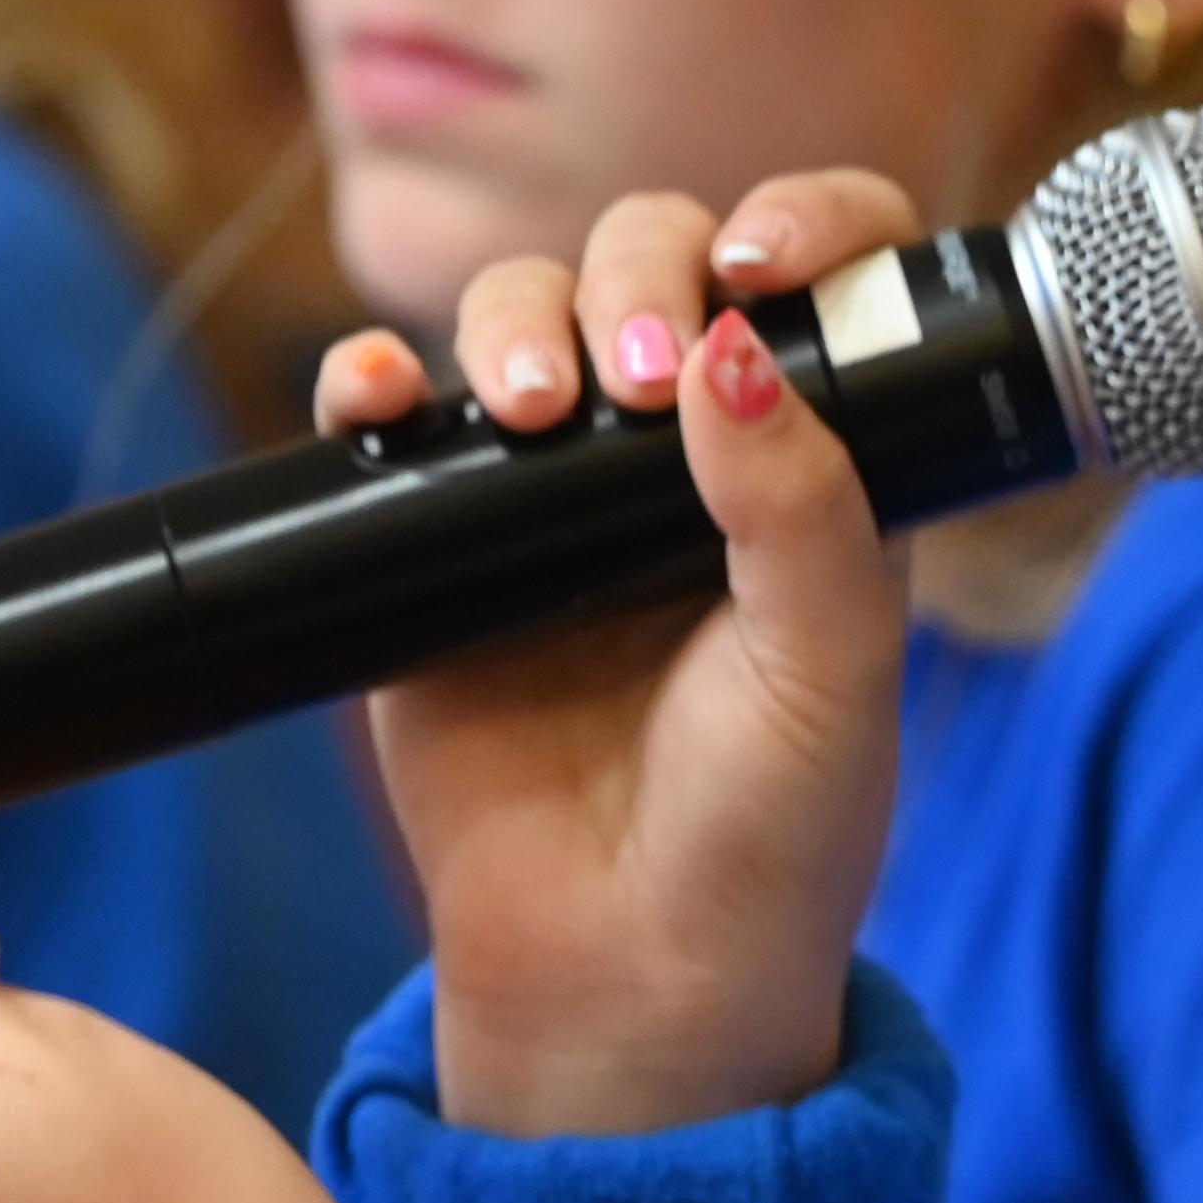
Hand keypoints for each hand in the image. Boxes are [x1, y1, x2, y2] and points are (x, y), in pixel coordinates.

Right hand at [311, 172, 913, 1139]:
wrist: (632, 981)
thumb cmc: (769, 836)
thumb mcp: (834, 673)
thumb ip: (805, 508)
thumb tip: (737, 350)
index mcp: (816, 460)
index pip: (824, 271)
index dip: (805, 222)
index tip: (770, 263)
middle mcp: (688, 452)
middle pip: (650, 260)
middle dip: (636, 276)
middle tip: (633, 384)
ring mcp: (550, 493)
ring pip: (518, 314)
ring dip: (511, 320)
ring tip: (520, 408)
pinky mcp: (432, 549)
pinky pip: (388, 424)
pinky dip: (368, 383)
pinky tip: (376, 400)